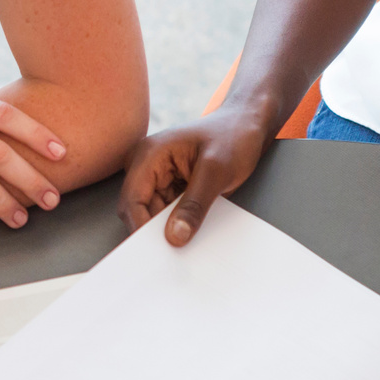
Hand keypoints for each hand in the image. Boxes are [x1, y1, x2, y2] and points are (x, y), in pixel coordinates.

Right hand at [118, 108, 274, 245]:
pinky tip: (192, 231)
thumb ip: (194, 205)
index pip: (132, 199)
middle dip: (154, 232)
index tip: (156, 253)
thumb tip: (174, 237)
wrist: (247, 126)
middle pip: (138, 210)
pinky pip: (166, 214)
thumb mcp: (216, 171)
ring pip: (152, 216)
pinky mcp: (170, 188)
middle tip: (176, 252)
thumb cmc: (233, 137)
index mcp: (149, 154)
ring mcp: (157, 177)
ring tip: (189, 239)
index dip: (141, 228)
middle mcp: (147, 166)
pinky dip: (177, 224)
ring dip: (168, 229)